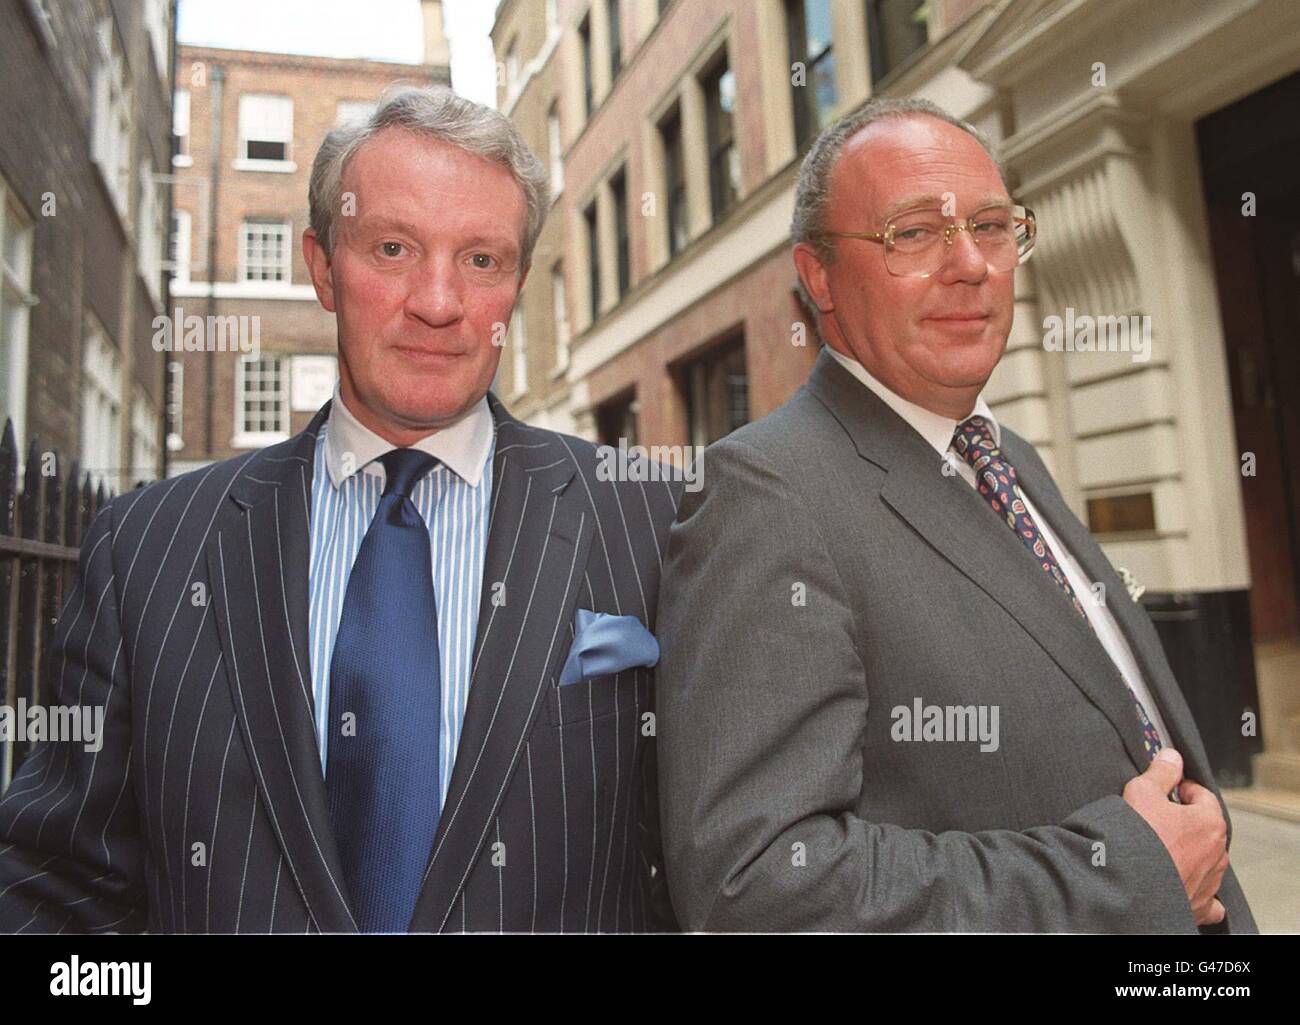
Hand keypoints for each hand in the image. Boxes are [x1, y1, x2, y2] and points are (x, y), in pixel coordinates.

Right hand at [1122, 748, 1228, 925]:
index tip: (1166, 789)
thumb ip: (1160, 772)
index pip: (1202, 796)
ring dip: (1190, 853)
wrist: (1128, 885)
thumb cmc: (1138, 839)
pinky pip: (1208, 897)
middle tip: (1156, 818)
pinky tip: (1181, 882)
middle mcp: (1217, 853)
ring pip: (1207, 860)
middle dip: (1185, 821)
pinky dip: (1198, 889)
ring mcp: (1210, 881)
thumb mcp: (1143, 791)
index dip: (1181, 788)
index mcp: (1210, 823)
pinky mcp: (1199, 905)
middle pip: (1205, 828)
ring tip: (1159, 849)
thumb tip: (1172, 757)